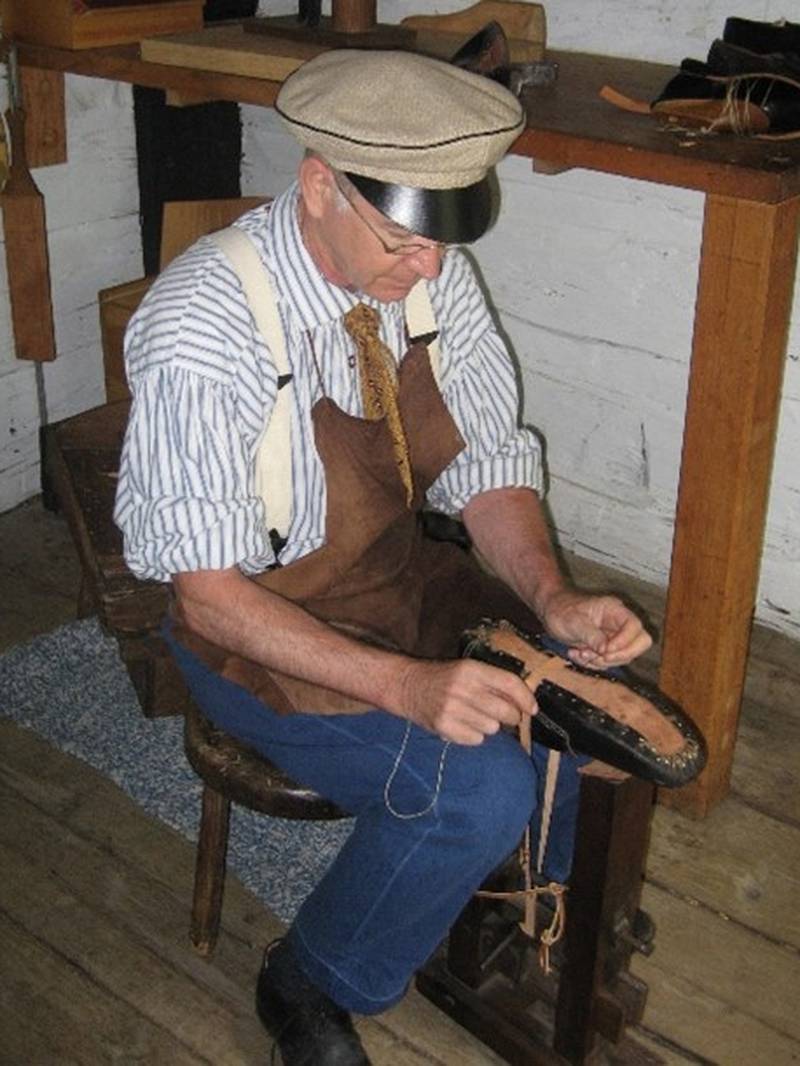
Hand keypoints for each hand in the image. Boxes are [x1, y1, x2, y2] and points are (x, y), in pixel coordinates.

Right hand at [397, 658, 535, 745]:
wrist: (408, 685)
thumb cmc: (445, 678)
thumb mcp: (468, 670)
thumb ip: (494, 682)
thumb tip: (526, 702)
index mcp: (472, 669)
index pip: (509, 683)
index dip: (526, 698)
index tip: (533, 709)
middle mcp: (462, 688)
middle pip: (505, 711)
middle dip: (512, 717)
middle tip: (506, 715)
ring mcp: (452, 708)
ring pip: (492, 728)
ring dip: (490, 726)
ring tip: (476, 716)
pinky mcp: (443, 726)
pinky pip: (476, 739)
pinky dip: (475, 735)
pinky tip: (464, 724)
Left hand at [539, 588, 651, 669]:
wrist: (550, 611)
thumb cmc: (561, 609)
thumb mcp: (574, 622)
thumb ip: (592, 636)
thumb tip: (606, 650)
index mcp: (614, 610)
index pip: (635, 627)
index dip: (624, 642)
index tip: (605, 650)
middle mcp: (618, 623)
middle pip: (639, 643)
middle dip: (619, 656)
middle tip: (598, 656)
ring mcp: (613, 636)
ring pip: (624, 656)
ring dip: (602, 661)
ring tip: (580, 653)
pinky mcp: (605, 647)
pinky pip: (609, 661)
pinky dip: (593, 664)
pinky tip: (577, 654)